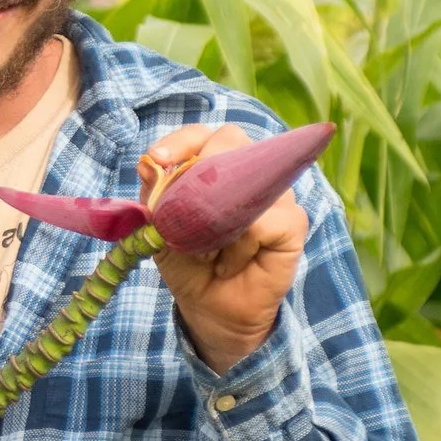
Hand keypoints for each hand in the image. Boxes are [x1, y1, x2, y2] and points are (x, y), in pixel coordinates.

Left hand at [142, 126, 307, 373]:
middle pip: (230, 139)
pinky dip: (237, 247)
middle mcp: (251, 170)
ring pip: (246, 181)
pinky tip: (229, 265)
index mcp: (218, 164)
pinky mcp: (293, 222)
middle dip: (199, 174)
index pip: (203, 134)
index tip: (157, 159)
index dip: (180, 142)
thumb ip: (155, 194)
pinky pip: (261, 222)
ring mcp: (276, 194)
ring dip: (214, 222)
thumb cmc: (188, 261)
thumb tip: (147, 164)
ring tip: (205, 250)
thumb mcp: (160, 228)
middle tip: (183, 217)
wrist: (209, 307)